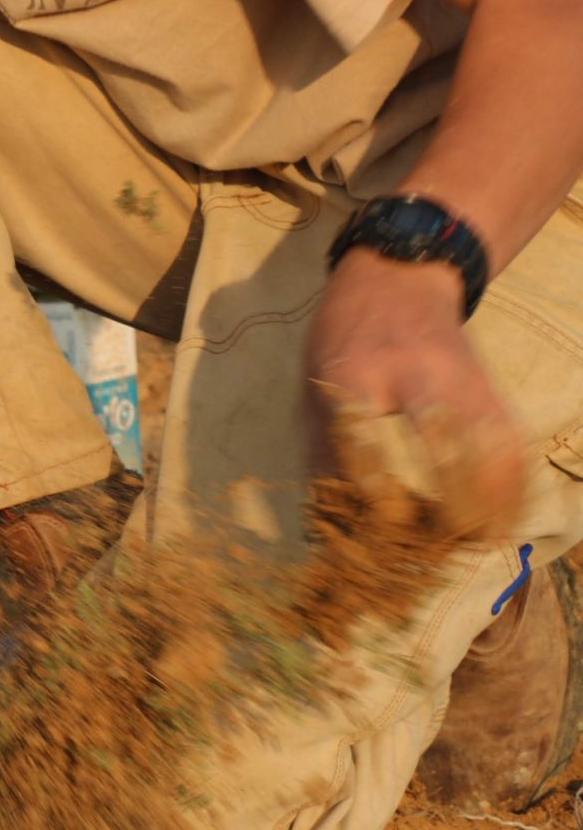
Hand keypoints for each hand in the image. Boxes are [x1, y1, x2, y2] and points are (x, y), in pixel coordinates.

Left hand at [306, 248, 523, 539]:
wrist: (400, 278)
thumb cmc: (344, 338)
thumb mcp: (314, 383)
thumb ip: (321, 450)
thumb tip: (326, 522)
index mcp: (354, 372)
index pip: (366, 441)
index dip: (372, 495)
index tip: (376, 530)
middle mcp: (415, 374)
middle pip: (441, 446)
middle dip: (444, 508)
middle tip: (433, 550)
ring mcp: (463, 381)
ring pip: (491, 453)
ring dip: (487, 510)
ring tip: (469, 547)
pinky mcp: (494, 391)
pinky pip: (515, 449)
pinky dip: (511, 492)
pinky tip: (499, 523)